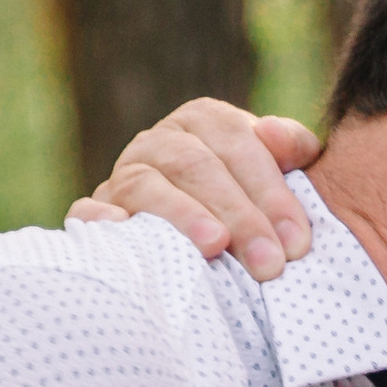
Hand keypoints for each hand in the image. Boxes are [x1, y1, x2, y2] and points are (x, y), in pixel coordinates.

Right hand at [66, 99, 321, 281]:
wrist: (197, 230)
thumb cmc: (248, 203)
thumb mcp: (273, 172)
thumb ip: (288, 151)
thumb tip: (280, 137)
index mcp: (204, 123)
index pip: (237, 143)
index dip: (270, 190)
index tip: (297, 241)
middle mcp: (160, 142)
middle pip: (196, 166)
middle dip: (239, 215)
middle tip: (269, 263)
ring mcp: (124, 176)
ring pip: (147, 186)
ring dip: (182, 214)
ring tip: (215, 246)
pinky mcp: (96, 211)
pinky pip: (88, 212)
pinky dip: (100, 220)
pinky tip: (121, 230)